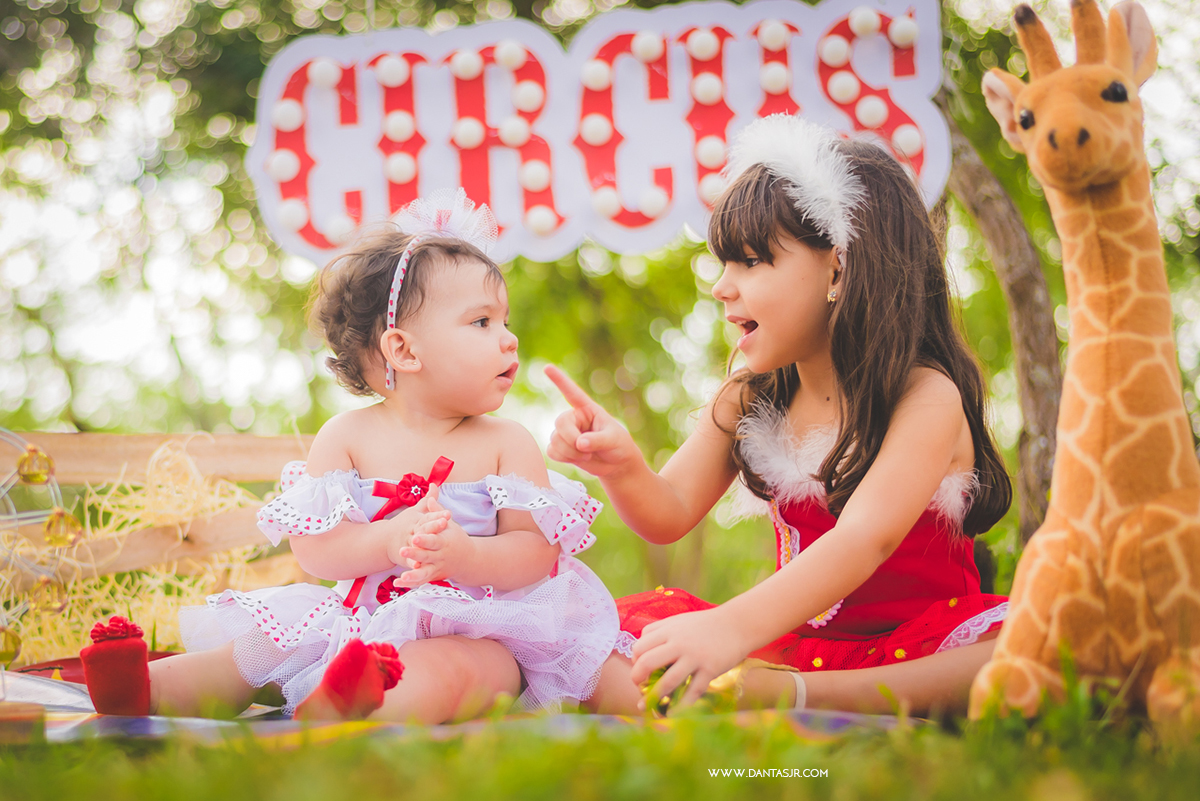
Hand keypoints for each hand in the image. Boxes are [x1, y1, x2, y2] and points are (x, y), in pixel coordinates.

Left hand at [395, 485, 472, 583]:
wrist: (470, 560)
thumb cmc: (457, 539)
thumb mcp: (450, 524)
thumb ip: (437, 510)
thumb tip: (431, 491)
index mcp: (445, 541)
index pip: (434, 539)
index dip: (425, 539)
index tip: (415, 536)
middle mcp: (441, 556)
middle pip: (428, 556)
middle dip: (415, 554)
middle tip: (402, 550)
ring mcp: (438, 567)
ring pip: (425, 572)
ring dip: (413, 574)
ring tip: (401, 576)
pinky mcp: (434, 576)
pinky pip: (421, 581)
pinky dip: (410, 583)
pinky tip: (399, 583)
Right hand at [544, 364, 641, 478]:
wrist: (616, 464)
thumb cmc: (619, 445)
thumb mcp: (613, 439)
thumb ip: (597, 440)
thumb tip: (580, 443)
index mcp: (588, 409)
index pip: (572, 392)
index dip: (560, 380)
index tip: (547, 367)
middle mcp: (575, 418)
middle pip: (560, 423)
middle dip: (570, 439)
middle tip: (585, 450)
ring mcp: (566, 433)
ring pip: (555, 440)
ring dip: (570, 452)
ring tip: (587, 455)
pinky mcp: (561, 447)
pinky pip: (552, 451)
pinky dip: (564, 458)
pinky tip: (578, 459)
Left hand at [630, 607, 749, 708]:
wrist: (737, 624)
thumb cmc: (705, 624)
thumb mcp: (679, 621)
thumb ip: (660, 632)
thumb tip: (640, 651)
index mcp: (668, 629)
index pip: (640, 646)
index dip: (635, 660)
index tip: (640, 669)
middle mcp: (679, 643)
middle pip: (647, 662)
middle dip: (637, 678)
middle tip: (639, 687)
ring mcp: (694, 657)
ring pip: (668, 681)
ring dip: (654, 697)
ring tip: (648, 705)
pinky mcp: (710, 669)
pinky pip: (692, 691)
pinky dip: (681, 706)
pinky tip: (673, 713)